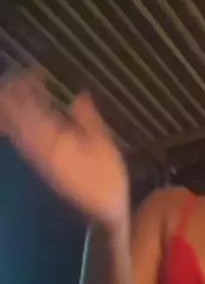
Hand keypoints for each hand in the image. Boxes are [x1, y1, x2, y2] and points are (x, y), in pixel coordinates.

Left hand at [0, 69, 128, 227]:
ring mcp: (37, 159)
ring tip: (26, 90)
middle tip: (28, 76)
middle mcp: (39, 149)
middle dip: (18, 94)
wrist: (103, 212)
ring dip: (18, 107)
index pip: (30, 107)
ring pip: (17, 128)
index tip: (37, 71)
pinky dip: (22, 123)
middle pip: (16, 116)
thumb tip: (78, 94)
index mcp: (53, 141)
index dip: (28, 86)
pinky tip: (32, 115)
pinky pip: (23, 140)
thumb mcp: (104, 144)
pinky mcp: (41, 166)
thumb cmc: (108, 179)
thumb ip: (88, 117)